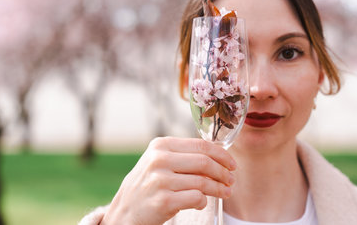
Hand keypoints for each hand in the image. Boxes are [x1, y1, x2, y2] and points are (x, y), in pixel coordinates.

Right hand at [100, 137, 235, 224]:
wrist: (124, 212)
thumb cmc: (147, 185)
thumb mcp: (159, 162)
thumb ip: (183, 155)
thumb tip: (218, 156)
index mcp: (161, 145)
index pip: (201, 145)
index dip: (221, 155)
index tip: (231, 164)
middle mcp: (159, 160)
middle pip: (204, 162)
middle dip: (223, 172)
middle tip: (231, 180)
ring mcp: (160, 181)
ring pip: (203, 182)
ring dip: (219, 189)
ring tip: (225, 192)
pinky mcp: (164, 201)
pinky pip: (196, 198)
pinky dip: (203, 201)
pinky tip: (201, 202)